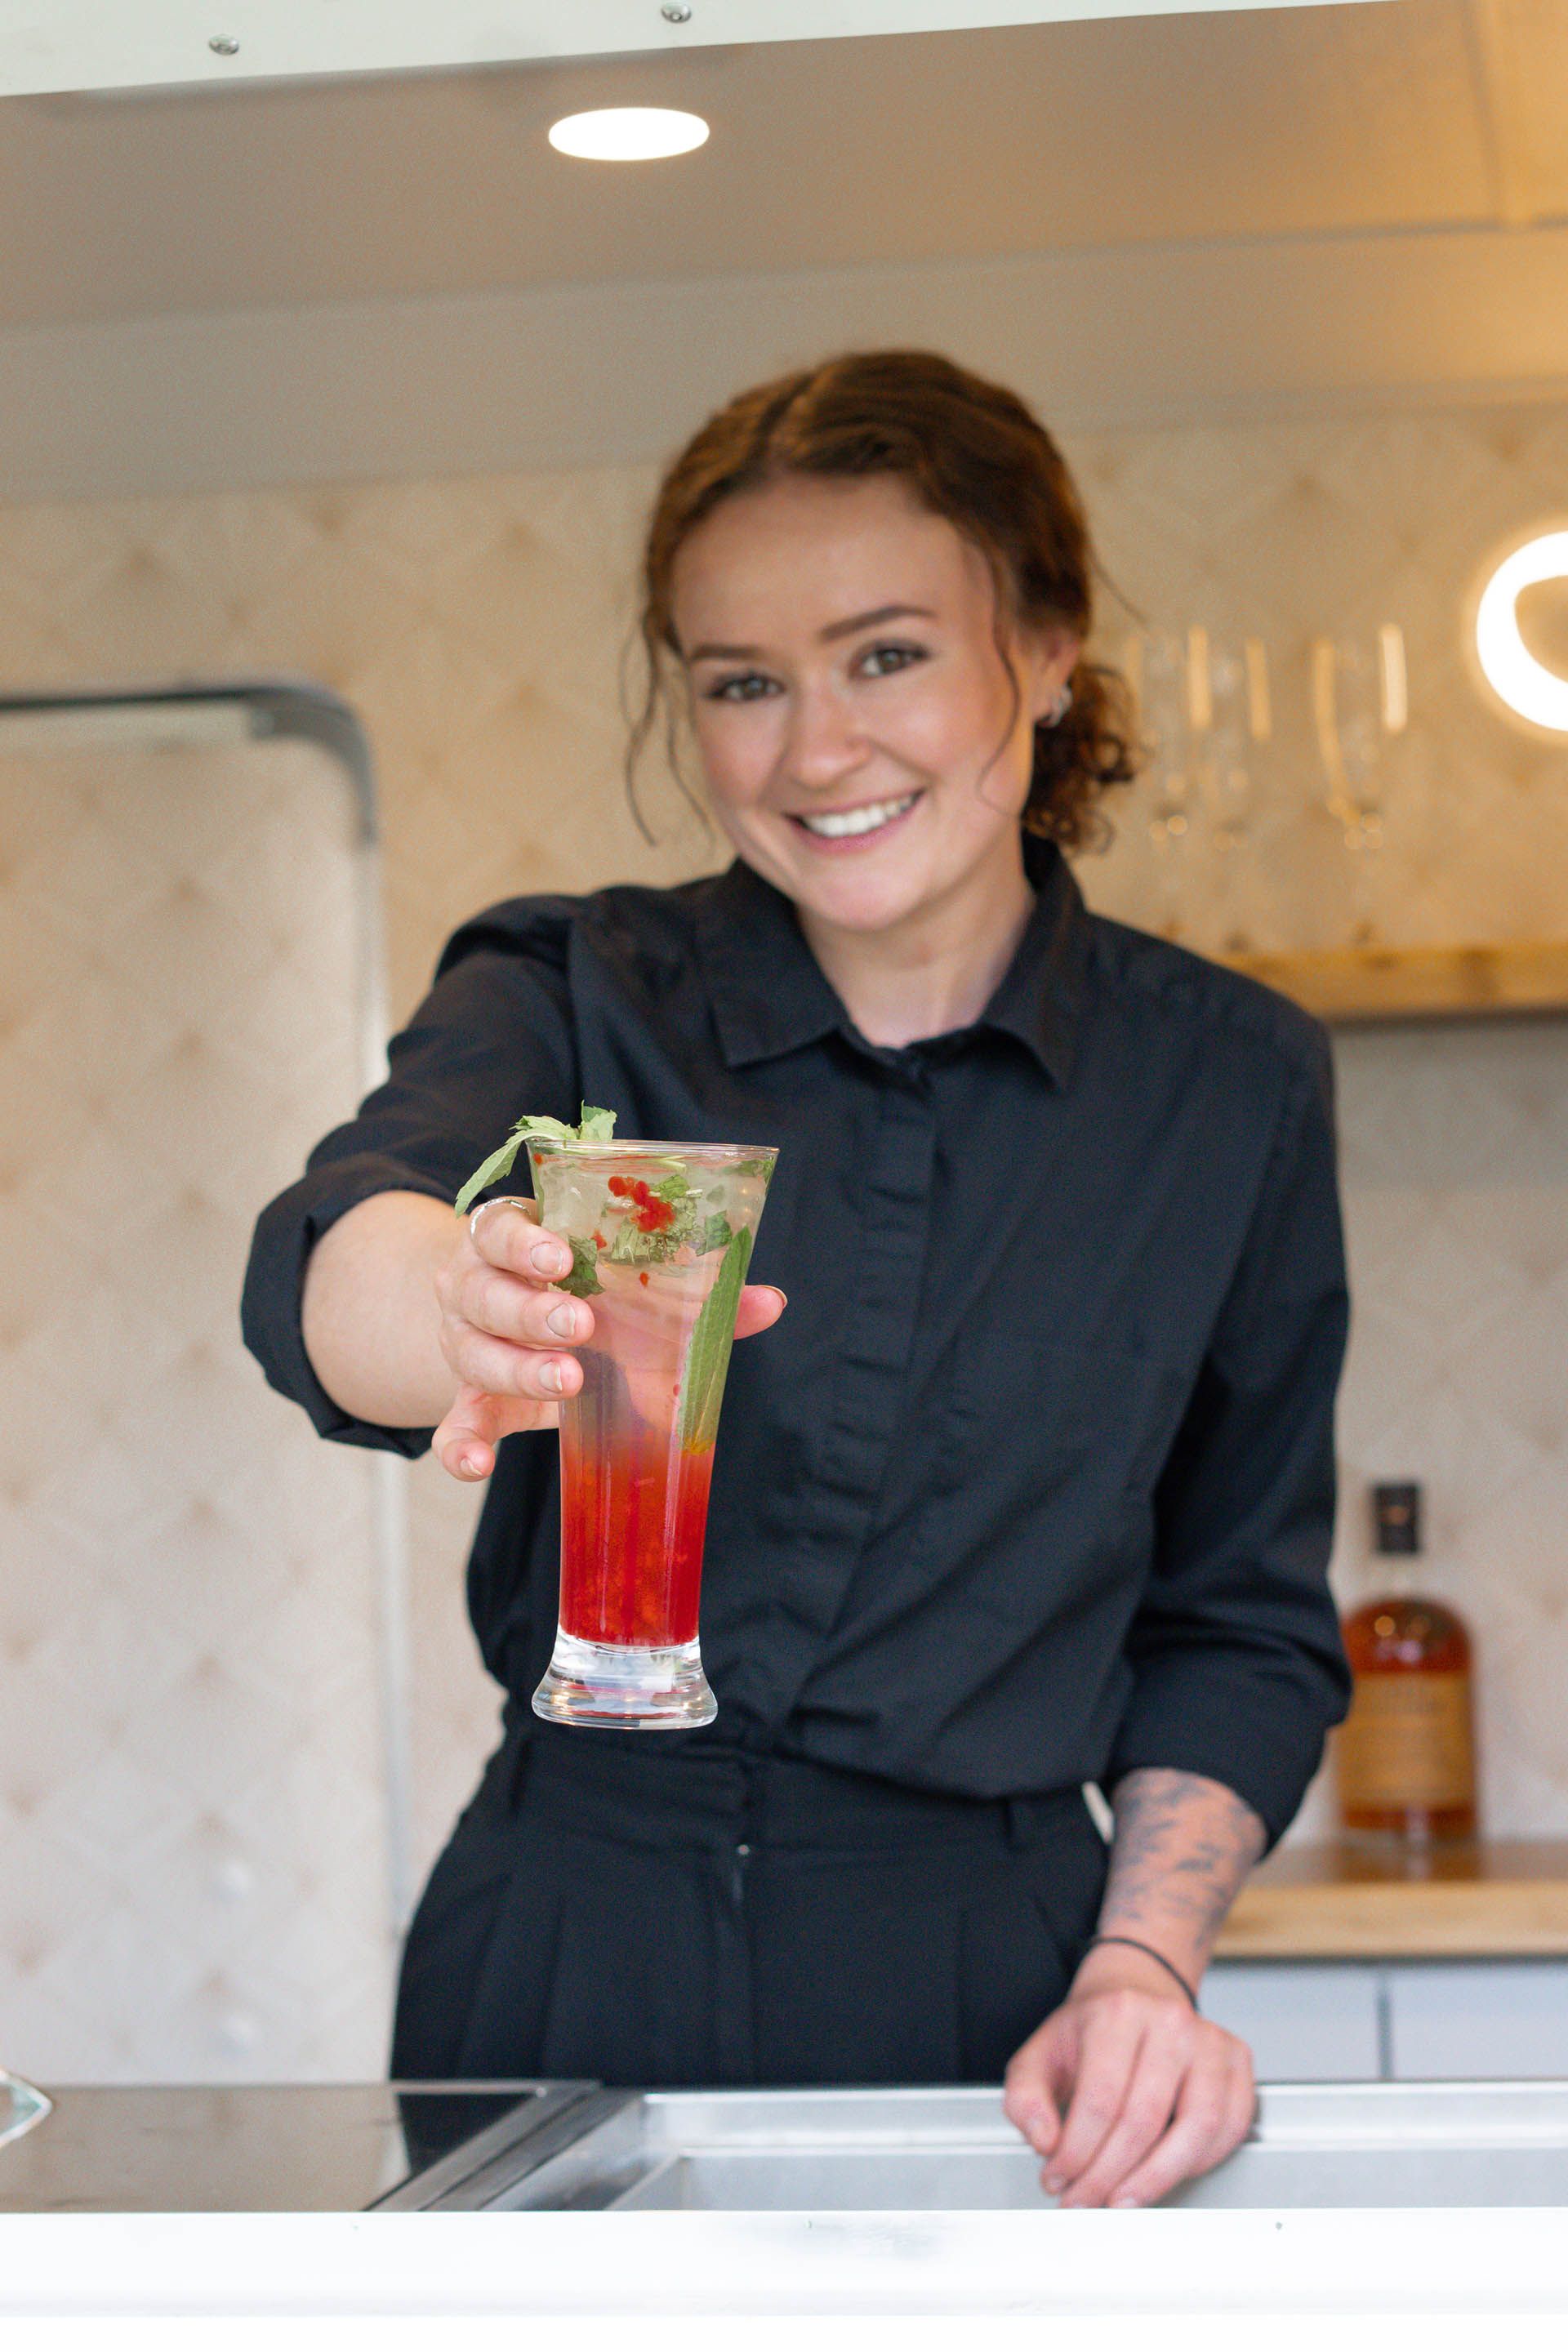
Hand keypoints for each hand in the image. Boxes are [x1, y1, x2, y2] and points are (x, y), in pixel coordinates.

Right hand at [431, 1197, 785, 1481]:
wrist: (520, 1324)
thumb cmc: (587, 1294)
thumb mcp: (629, 1286)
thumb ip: (694, 1294)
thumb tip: (770, 1302)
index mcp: (510, 1240)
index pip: (501, 1228)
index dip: (525, 1242)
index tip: (559, 1257)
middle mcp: (475, 1285)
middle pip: (485, 1292)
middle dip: (532, 1311)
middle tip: (579, 1325)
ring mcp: (466, 1343)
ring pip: (474, 1353)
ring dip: (518, 1369)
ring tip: (567, 1379)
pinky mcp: (469, 1398)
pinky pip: (452, 1423)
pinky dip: (459, 1445)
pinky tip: (477, 1464)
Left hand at [1002, 1943, 1255, 2208]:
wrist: (1135, 1993)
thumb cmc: (1091, 2030)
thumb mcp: (1040, 2054)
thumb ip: (1026, 2098)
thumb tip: (1044, 2140)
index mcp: (1117, 2012)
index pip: (1100, 2100)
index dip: (1077, 2154)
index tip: (1059, 2179)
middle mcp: (1169, 2022)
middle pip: (1144, 2121)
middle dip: (1109, 2176)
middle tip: (1086, 2199)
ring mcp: (1210, 2041)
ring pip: (1197, 2129)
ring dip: (1157, 2179)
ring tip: (1124, 2199)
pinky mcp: (1237, 2062)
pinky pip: (1229, 2129)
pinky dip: (1198, 2164)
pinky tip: (1164, 2172)